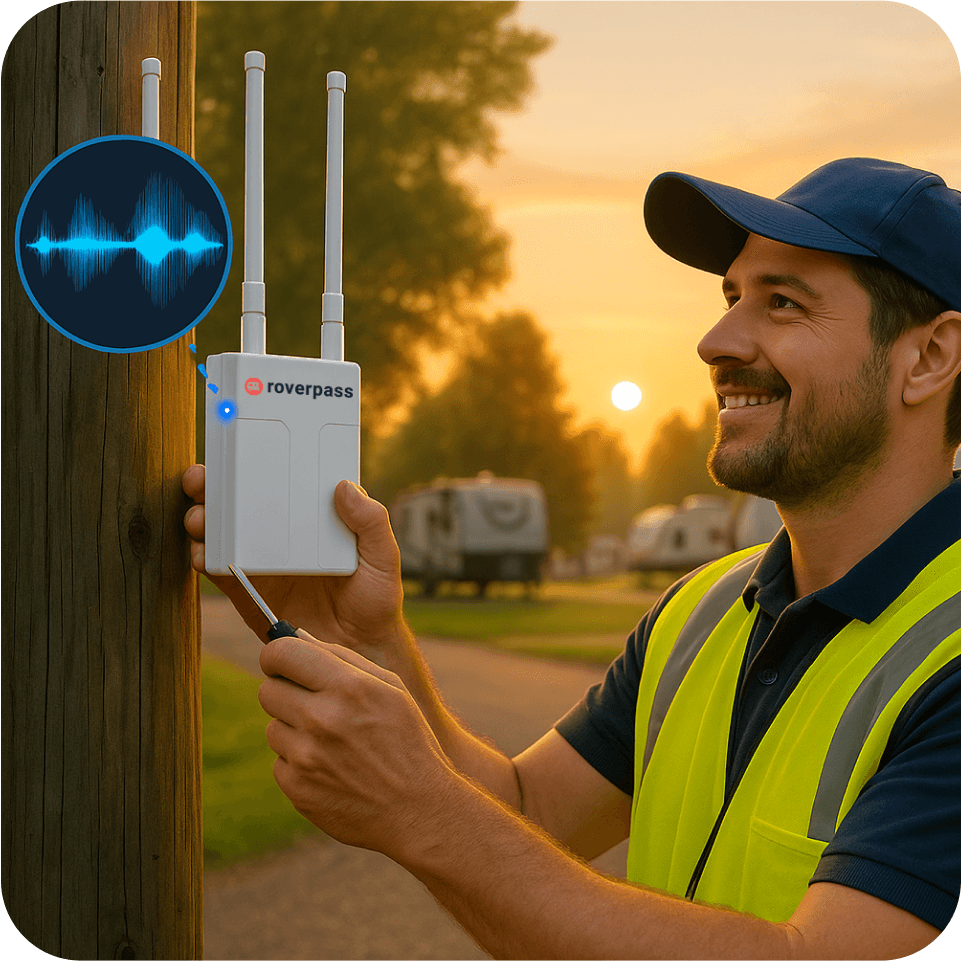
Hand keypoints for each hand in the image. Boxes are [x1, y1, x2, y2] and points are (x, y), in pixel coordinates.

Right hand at [182, 464, 404, 662]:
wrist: (358, 649)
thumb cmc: (374, 599)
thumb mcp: (383, 557)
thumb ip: (372, 522)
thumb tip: (346, 486)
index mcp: (310, 518)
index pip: (278, 481)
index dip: (253, 462)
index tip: (234, 447)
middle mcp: (280, 534)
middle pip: (238, 501)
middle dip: (212, 485)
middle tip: (201, 479)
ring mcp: (259, 561)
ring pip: (220, 531)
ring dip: (201, 518)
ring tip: (199, 517)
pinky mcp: (246, 591)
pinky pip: (217, 569)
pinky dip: (203, 558)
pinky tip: (201, 554)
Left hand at [257, 630, 458, 855]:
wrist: (418, 809)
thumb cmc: (407, 740)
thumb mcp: (391, 688)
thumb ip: (344, 659)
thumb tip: (298, 638)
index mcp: (349, 687)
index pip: (281, 653)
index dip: (277, 654)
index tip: (283, 661)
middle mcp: (322, 719)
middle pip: (268, 689)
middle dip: (286, 691)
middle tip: (311, 702)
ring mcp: (306, 757)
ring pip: (272, 727)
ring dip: (294, 730)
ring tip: (331, 742)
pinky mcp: (297, 788)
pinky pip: (280, 761)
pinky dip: (299, 762)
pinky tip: (331, 768)